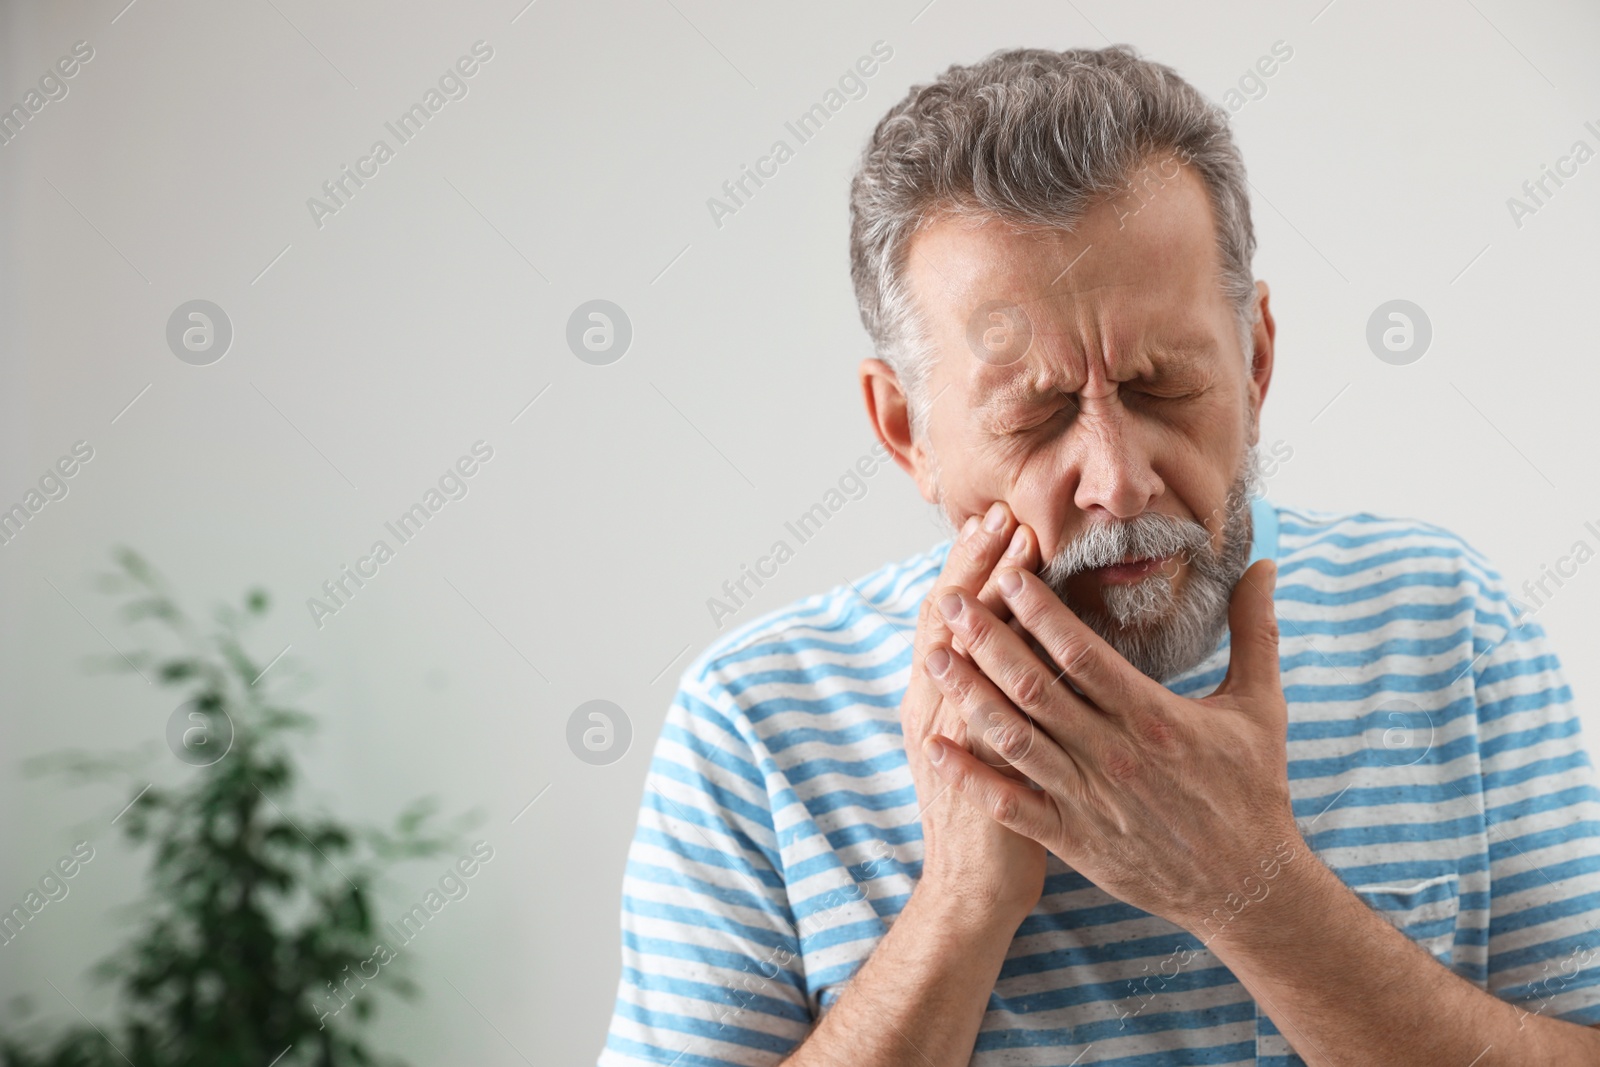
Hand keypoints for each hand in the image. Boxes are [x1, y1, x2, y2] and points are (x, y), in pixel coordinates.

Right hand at [902, 501, 1046, 925]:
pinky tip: (1043, 651)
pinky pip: (1003, 721)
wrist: (971, 890)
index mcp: (933, 699)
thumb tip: (1004, 632)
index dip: (967, 566)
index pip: (945, 615)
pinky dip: (1016, 684)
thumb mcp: (955, 742)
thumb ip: (974, 688)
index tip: (991, 518)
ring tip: (1022, 561)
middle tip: (1003, 516)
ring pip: (975, 664)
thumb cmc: (978, 815)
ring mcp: (963, 746)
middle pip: (956, 626)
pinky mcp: (989, 781)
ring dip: (998, 609)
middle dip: (979, 569)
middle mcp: (938, 712)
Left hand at [919, 557, 1301, 933]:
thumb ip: (1254, 630)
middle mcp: (1113, 755)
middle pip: (1035, 688)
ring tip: (932, 656)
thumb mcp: (1261, 705)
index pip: (1082, 654)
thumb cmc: (1253, 790)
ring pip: (1014, 740)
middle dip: (987, 640)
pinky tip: (935, 746)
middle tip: (950, 600)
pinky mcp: (1072, 840)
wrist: (1249, 887)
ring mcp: (1088, 799)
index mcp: (1153, 717)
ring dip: (968, 696)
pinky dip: (970, 776)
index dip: (1039, 612)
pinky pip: (1011, 805)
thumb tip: (1263, 564)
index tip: (1007, 572)